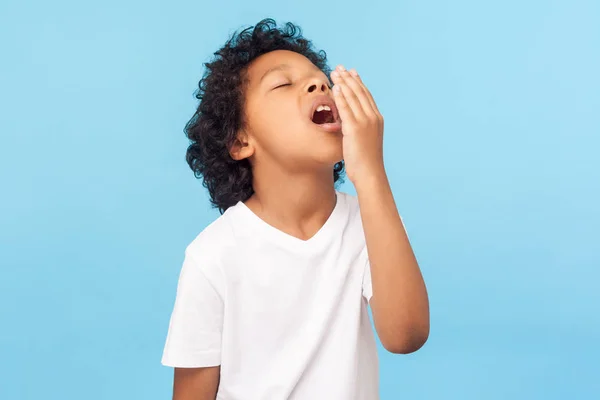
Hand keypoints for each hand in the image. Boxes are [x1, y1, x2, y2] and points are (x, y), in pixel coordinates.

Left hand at [330, 65, 384, 184]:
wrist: (370, 174)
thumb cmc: (365, 162)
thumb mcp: (365, 141)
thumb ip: (358, 129)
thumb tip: (349, 125)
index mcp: (377, 119)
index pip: (366, 96)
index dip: (358, 82)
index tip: (351, 72)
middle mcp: (373, 117)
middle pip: (360, 92)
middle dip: (349, 78)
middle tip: (340, 67)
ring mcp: (365, 122)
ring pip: (353, 97)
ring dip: (343, 82)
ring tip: (335, 72)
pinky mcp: (355, 128)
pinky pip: (346, 108)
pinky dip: (341, 96)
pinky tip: (335, 87)